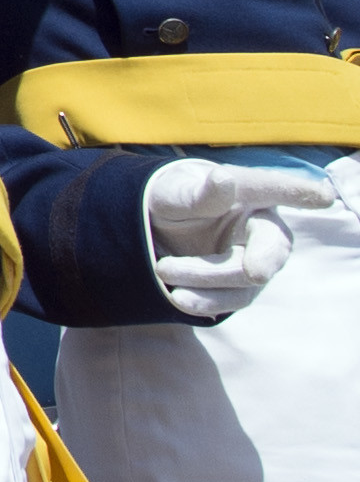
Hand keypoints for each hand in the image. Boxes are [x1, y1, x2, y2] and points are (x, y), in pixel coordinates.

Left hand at [143, 157, 332, 318]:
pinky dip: (206, 301)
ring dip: (206, 280)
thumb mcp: (173, 193)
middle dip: (264, 260)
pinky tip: (179, 298)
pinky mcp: (240, 286)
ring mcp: (254, 257)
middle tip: (255, 273)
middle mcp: (259, 224)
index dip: (300, 192)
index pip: (275, 188)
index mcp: (247, 191)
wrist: (157, 229)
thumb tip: (222, 180)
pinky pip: (231, 299)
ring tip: (163, 270)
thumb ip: (197, 193)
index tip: (324, 197)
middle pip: (273, 246)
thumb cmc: (173, 200)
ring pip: (246, 278)